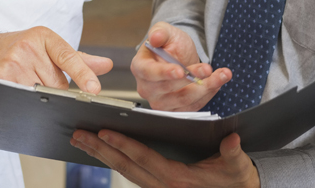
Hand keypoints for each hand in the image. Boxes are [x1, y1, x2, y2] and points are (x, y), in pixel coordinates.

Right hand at [0, 26, 112, 93]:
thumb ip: (78, 59)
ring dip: (39, 99)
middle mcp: (28, 47)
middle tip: (39, 80)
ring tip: (27, 84)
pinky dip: (25, 102)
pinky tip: (19, 95)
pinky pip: (23, 100)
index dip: (82, 73)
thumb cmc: (18, 49)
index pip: (68, 56)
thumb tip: (106, 65)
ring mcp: (12, 63)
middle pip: (57, 85)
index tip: (94, 89)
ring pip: (41, 96)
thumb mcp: (47, 46)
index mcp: (43, 36)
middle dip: (54, 90)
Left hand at [71, 129, 258, 187]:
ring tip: (81, 141)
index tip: (103, 132)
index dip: (123, 144)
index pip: (144, 159)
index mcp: (177, 179)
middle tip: (77, 135)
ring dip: (102, 155)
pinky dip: (114, 161)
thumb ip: (233, 154)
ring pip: (124, 171)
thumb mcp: (237, 167)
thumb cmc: (236, 180)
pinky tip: (102, 151)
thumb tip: (232, 140)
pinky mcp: (157, 186)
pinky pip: (131, 173)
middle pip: (125, 166)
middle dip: (100, 150)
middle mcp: (163, 186)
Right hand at [132, 22, 230, 110]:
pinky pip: (193, 107)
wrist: (180, 57)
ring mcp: (160, 102)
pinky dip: (208, 94)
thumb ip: (160, 32)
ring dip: (205, 87)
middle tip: (207, 68)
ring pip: (184, 100)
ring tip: (221, 74)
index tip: (181, 70)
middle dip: (191, 78)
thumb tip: (154, 37)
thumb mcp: (166, 32)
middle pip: (168, 88)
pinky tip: (217, 82)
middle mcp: (147, 88)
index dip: (164, 73)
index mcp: (140, 67)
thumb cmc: (169, 45)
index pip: (149, 73)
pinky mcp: (175, 110)